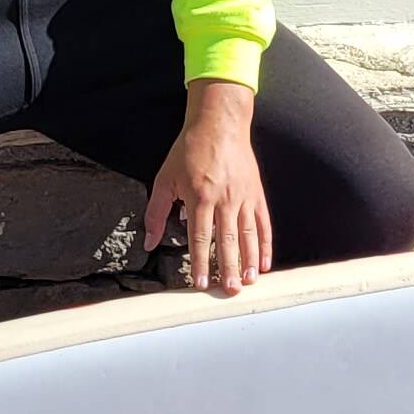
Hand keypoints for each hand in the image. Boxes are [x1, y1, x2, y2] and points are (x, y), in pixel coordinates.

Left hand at [144, 80, 272, 295]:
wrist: (220, 123)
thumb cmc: (189, 150)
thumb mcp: (165, 178)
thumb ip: (156, 212)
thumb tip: (149, 242)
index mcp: (200, 197)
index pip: (200, 237)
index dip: (200, 263)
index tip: (200, 284)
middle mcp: (224, 199)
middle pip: (227, 240)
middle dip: (228, 268)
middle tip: (229, 290)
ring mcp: (244, 196)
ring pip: (248, 234)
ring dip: (249, 260)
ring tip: (248, 282)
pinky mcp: (256, 193)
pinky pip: (262, 222)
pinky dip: (264, 243)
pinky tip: (264, 262)